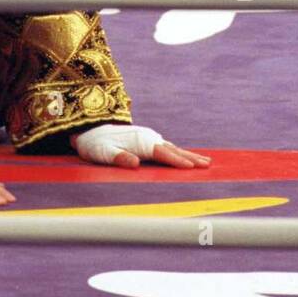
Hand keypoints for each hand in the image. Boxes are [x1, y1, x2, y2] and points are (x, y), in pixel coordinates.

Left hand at [71, 122, 210, 169]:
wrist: (89, 129)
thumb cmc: (95, 143)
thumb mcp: (102, 153)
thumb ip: (117, 158)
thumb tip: (134, 163)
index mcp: (140, 142)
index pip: (162, 153)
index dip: (177, 161)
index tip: (192, 168)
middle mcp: (147, 138)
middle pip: (173, 150)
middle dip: (190, 158)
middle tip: (209, 165)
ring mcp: (147, 138)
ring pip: (172, 148)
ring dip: (188, 155)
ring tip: (205, 161)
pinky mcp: (145, 140)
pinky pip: (166, 147)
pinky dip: (178, 152)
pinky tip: (185, 157)